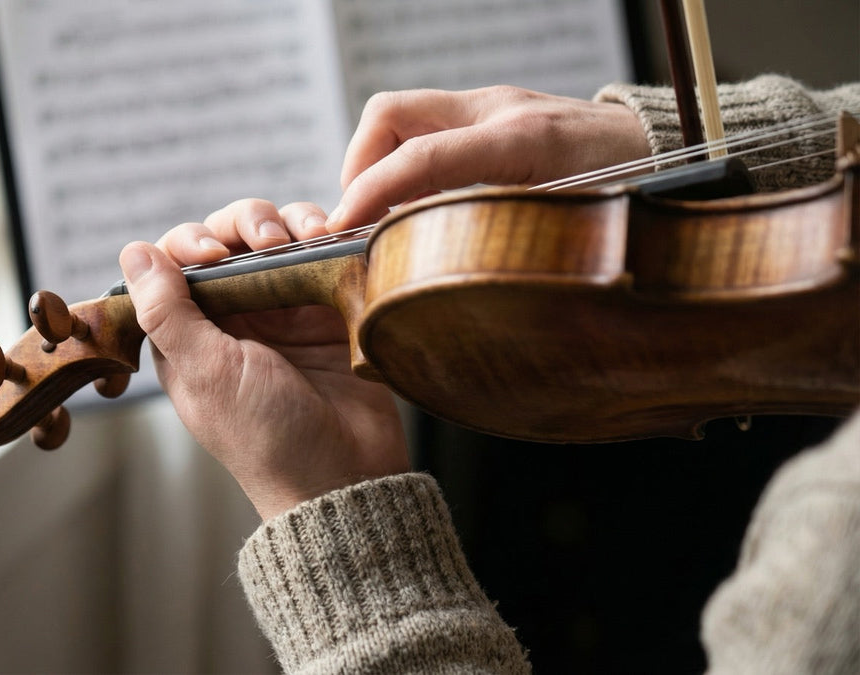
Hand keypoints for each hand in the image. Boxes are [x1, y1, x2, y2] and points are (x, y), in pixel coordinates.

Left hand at [120, 199, 409, 520]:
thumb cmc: (268, 437)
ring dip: (287, 222)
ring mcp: (282, 309)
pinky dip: (325, 236)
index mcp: (189, 335)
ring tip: (309, 237)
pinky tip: (332, 238)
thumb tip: (135, 251)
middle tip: (270, 241)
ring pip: (274, 236)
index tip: (212, 254)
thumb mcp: (208, 373)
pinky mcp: (326, 309)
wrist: (346, 473)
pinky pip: (320, 254)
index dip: (189, 243)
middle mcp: (232, 316)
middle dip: (244, 223)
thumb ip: (168, 313)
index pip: (174, 262)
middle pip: (226, 238)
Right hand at [326, 86, 650, 230]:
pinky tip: (417, 205)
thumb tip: (443, 277)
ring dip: (379, 166)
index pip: (418, 156)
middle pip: (391, 113)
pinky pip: (428, 130)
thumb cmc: (636, 193)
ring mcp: (495, 106)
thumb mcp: (576, 230)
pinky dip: (406, 164)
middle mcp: (500, 110)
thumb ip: (508, 243)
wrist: (675, 145)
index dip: (368, 193)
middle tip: (358, 220)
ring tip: (383, 219)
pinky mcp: (495, 115)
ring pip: (403, 119)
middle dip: (358, 166)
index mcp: (522, 140)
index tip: (340, 228)